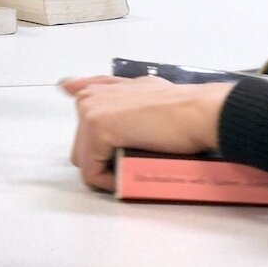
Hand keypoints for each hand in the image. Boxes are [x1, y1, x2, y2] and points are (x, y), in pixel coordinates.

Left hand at [60, 76, 233, 192]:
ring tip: (138, 162)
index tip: (119, 149)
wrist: (198, 112)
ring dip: (109, 170)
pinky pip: (93, 173)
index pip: (84, 128)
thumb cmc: (178, 106)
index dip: (101, 144)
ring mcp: (89, 113)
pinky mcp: (98, 131)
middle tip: (138, 156)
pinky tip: (133, 171)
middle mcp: (87, 99)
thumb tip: (69, 85)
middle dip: (106, 158)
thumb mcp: (140, 89)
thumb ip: (110, 87)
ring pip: (86, 161)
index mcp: (95, 91)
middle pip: (83, 148)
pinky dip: (111, 181)